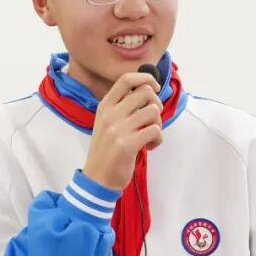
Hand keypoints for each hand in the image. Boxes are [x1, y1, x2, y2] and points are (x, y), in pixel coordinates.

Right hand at [82, 71, 162, 190]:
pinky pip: (155, 131)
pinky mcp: (127, 144)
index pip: (126, 79)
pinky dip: (158, 139)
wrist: (98, 177)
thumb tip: (149, 90)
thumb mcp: (107, 122)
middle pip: (146, 92)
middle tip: (152, 119)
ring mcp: (118, 129)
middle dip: (156, 104)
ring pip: (153, 111)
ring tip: (150, 135)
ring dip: (158, 124)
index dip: (146, 78)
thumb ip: (123, 107)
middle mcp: (110, 114)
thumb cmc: (107, 149)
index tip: (155, 88)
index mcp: (105, 106)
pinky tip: (149, 146)